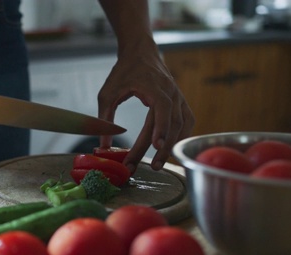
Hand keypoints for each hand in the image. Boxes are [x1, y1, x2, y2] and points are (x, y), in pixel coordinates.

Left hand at [97, 50, 193, 172]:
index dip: (161, 127)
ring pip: (182, 125)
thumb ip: (105, 118)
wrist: (141, 52)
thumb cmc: (124, 71)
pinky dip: (182, 136)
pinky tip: (171, 150)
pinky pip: (187, 121)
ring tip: (159, 163)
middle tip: (153, 167)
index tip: (156, 146)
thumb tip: (103, 146)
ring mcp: (179, 97)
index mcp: (154, 86)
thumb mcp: (108, 93)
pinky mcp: (181, 102)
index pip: (162, 109)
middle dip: (163, 147)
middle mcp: (171, 92)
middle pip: (173, 123)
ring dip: (173, 145)